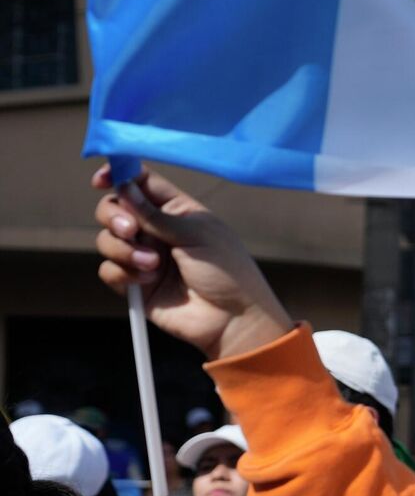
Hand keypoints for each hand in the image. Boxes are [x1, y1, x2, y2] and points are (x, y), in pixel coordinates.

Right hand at [92, 166, 291, 359]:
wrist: (232, 319)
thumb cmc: (227, 272)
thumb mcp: (196, 234)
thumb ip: (155, 214)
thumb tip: (123, 186)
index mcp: (176, 210)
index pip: (140, 183)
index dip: (118, 176)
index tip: (102, 180)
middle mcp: (156, 230)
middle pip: (114, 208)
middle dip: (114, 216)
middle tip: (132, 230)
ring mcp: (143, 256)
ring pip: (107, 240)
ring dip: (123, 250)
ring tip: (153, 265)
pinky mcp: (134, 283)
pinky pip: (109, 270)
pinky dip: (124, 273)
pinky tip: (149, 281)